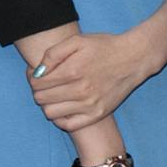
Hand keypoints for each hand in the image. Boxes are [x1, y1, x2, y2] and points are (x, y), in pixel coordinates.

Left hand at [28, 30, 149, 129]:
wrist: (134, 58)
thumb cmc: (104, 47)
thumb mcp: (78, 41)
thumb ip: (53, 54)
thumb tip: (38, 72)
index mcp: (73, 71)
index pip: (37, 83)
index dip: (32, 78)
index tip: (36, 74)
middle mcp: (80, 91)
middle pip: (41, 99)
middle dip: (37, 91)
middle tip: (44, 84)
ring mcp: (89, 105)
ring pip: (50, 113)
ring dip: (47, 104)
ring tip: (54, 95)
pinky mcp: (97, 114)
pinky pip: (68, 125)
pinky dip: (60, 118)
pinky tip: (63, 107)